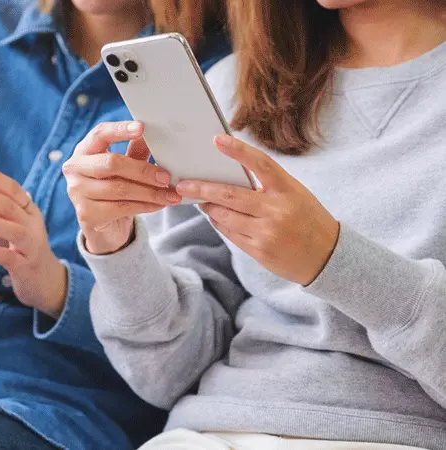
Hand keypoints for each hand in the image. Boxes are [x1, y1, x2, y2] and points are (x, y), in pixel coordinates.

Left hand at [0, 161, 66, 317]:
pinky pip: (7, 257)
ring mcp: (31, 246)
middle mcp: (33, 226)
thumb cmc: (22, 250)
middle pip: (9, 206)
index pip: (14, 190)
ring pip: (10, 229)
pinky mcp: (25, 267)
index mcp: (30, 212)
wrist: (45, 282)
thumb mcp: (8, 228)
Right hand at [62, 121, 181, 254]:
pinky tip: (159, 205)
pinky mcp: (87, 214)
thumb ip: (136, 150)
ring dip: (150, 192)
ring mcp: (77, 193)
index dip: (120, 129)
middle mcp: (75, 169)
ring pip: (120, 189)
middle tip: (166, 177)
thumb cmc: (114, 189)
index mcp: (84, 150)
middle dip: (143, 170)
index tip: (142, 128)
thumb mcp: (125, 167)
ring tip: (170, 195)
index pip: (99, 134)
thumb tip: (155, 135)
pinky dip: (145, 206)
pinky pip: (122, 207)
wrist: (104, 227)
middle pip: (112, 163)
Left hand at [176, 135, 338, 285]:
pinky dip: (219, 222)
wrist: (328, 257)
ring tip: (201, 200)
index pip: (260, 164)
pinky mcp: (258, 250)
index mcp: (288, 190)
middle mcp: (276, 210)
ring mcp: (266, 232)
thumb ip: (267, 186)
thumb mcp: (295, 195)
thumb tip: (229, 177)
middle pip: (229, 195)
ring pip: (224, 215)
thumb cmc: (308, 219)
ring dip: (209, 207)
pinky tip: (215, 216)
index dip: (238, 150)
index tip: (217, 140)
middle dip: (202, 188)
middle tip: (183, 184)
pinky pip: (229, 233)